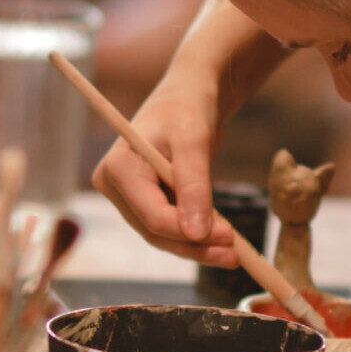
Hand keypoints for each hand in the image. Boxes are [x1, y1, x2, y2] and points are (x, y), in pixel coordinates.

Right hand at [89, 67, 240, 268]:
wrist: (190, 97)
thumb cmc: (188, 108)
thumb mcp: (194, 142)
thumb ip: (194, 186)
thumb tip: (197, 234)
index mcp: (117, 168)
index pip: (152, 215)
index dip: (189, 232)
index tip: (227, 237)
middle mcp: (115, 186)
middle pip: (155, 231)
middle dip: (196, 245)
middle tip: (235, 254)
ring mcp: (129, 196)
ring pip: (162, 235)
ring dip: (198, 246)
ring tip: (234, 253)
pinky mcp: (145, 202)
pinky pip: (169, 228)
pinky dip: (195, 236)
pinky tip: (222, 241)